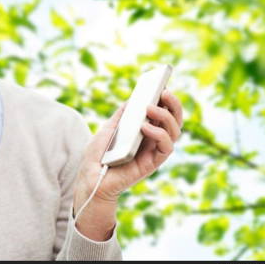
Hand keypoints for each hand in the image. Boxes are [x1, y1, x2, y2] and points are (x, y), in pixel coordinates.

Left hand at [73, 89, 182, 240]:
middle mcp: (152, 140)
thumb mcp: (108, 129)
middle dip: (173, 104)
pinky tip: (145, 127)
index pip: (162, 113)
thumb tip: (134, 98)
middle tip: (164, 91)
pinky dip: (159, 134)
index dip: (166, 99)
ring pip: (174, 132)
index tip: (163, 84)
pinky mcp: (152, 163)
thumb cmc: (97, 156)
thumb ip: (122, 115)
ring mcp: (153, 151)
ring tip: (150, 107)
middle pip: (174, 120)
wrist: (90, 180)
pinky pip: (166, 148)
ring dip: (166, 117)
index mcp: (144, 130)